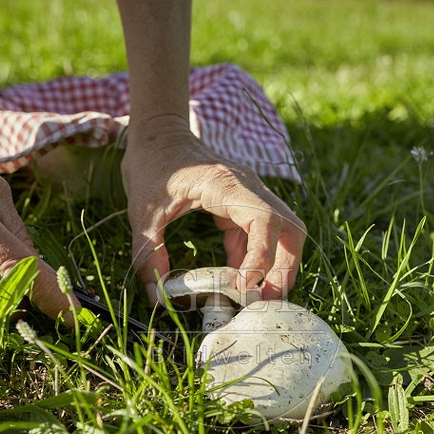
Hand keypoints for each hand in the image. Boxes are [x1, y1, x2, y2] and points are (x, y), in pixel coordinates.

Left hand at [121, 116, 305, 302]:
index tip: (245, 285)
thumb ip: (149, 253)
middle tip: (267, 300)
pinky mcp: (240, 205)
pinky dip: (254, 259)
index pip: (266, 221)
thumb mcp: (143, 211)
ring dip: (277, 266)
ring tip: (258, 297)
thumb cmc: (150, 163)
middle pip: (290, 229)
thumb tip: (158, 297)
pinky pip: (259, 235)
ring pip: (282, 233)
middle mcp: (247, 189)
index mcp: (226, 185)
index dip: (263, 257)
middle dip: (285, 267)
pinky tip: (237, 281)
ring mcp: (248, 196)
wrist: (156, 132)